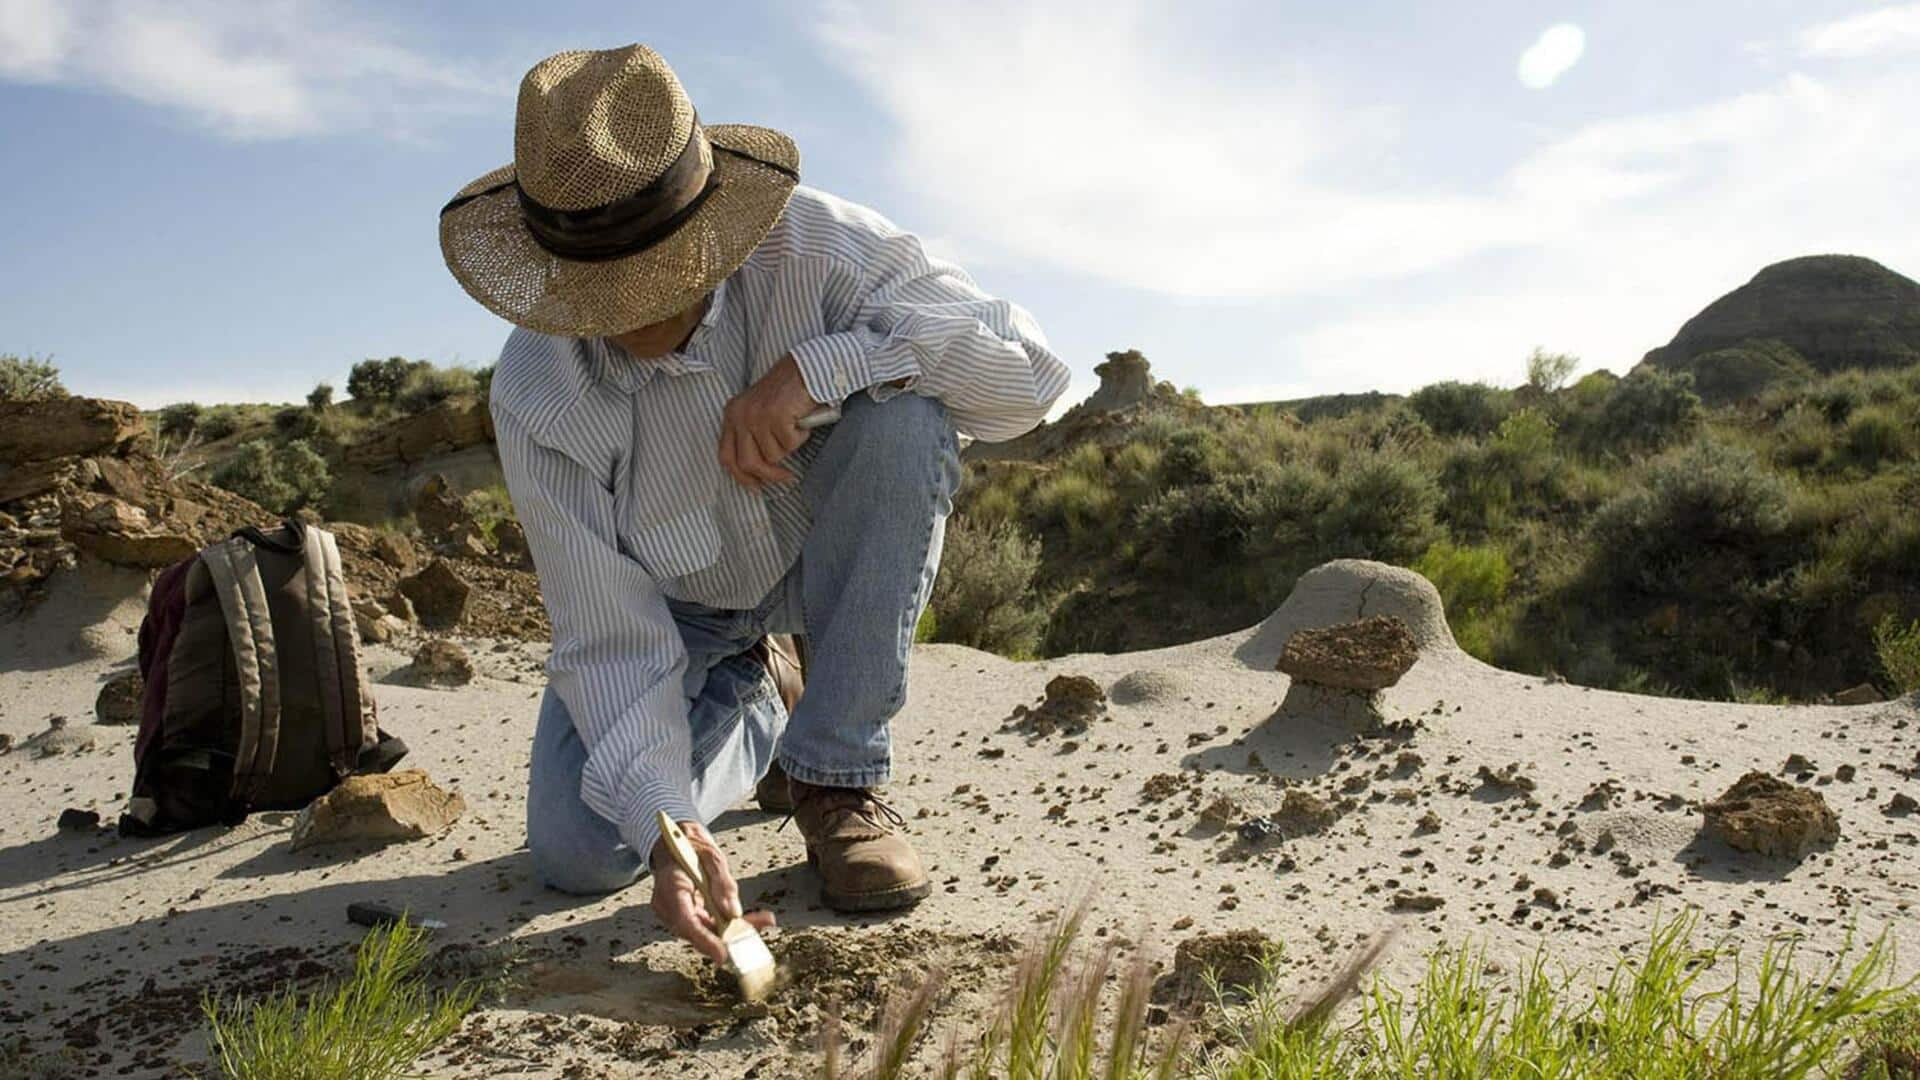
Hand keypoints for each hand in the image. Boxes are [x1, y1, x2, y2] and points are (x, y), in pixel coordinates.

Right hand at [648, 820, 775, 964]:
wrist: (673, 843)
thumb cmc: (689, 846)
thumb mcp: (711, 857)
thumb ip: (722, 884)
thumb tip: (732, 912)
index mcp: (670, 886)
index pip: (685, 922)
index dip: (705, 941)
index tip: (723, 954)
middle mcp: (667, 905)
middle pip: (697, 931)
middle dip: (728, 936)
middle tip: (758, 929)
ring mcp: (673, 913)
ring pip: (703, 932)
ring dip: (731, 931)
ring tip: (761, 921)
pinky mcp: (683, 916)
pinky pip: (704, 926)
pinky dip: (725, 926)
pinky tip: (747, 921)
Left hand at [720, 355, 816, 489]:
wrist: (805, 369)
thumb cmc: (786, 392)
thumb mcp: (758, 412)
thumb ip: (751, 436)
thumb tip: (759, 471)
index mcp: (732, 415)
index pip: (726, 456)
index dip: (740, 476)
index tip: (756, 486)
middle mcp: (740, 415)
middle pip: (747, 462)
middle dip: (769, 474)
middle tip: (786, 476)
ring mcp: (756, 416)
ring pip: (773, 455)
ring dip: (789, 446)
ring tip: (795, 426)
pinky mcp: (775, 416)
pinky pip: (790, 443)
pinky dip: (800, 436)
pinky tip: (801, 419)